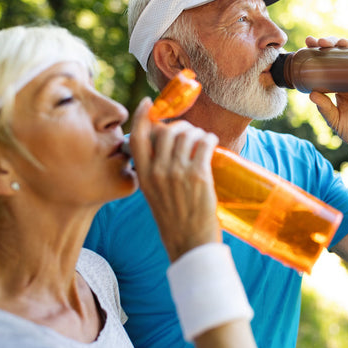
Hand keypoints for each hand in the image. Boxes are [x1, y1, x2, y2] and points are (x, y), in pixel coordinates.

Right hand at [130, 97, 220, 261]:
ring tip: (203, 139)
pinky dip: (209, 138)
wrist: (189, 244)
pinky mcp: (198, 176)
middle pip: (166, 131)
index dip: (142, 116)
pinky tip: (211, 142)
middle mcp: (158, 172)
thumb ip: (155, 173)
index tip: (149, 103)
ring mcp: (178, 173)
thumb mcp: (155, 195)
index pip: (137, 137)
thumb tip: (166, 148)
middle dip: (180, 126)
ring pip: (187, 135)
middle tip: (189, 131)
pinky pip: (204, 144)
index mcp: (144, 176)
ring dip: (197, 132)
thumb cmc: (174, 221)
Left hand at [304, 36, 347, 166]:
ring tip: (340, 43)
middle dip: (331, 42)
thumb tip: (312, 93)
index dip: (319, 50)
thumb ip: (325, 108)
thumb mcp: (335, 120)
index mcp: (340, 84)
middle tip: (320, 42)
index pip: (328, 62)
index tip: (308, 43)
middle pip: (342, 53)